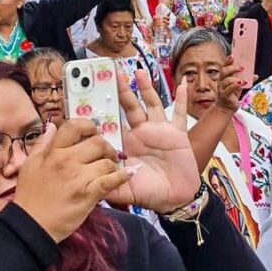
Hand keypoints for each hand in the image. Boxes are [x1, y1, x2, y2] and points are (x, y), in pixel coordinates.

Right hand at [15, 120, 128, 242]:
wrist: (32, 225)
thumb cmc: (30, 196)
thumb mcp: (29, 165)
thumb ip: (41, 145)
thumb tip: (52, 126)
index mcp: (53, 152)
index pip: (74, 127)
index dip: (87, 125)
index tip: (92, 132)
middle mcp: (67, 161)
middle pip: (97, 143)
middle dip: (105, 147)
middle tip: (105, 154)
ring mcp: (79, 178)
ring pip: (106, 161)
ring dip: (112, 164)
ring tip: (110, 170)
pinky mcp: (89, 195)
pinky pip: (111, 181)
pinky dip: (122, 176)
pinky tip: (129, 174)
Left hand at [106, 71, 199, 213]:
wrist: (174, 199)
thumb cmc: (149, 193)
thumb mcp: (124, 191)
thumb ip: (108, 186)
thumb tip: (89, 185)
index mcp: (126, 144)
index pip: (113, 123)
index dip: (104, 112)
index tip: (92, 98)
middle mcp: (141, 133)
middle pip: (130, 106)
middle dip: (122, 90)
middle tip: (114, 73)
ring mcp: (159, 130)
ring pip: (151, 104)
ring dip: (146, 88)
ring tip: (139, 72)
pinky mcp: (177, 133)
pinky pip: (179, 113)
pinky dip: (182, 99)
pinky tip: (182, 84)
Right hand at [216, 57, 243, 110]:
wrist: (226, 108)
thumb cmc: (232, 95)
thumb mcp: (239, 86)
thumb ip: (245, 79)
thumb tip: (255, 75)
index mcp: (223, 77)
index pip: (224, 67)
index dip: (227, 61)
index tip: (232, 56)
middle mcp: (221, 82)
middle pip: (224, 72)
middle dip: (233, 68)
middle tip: (242, 68)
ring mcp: (221, 89)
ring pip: (227, 80)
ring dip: (236, 79)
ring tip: (243, 80)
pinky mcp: (224, 96)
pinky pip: (229, 89)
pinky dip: (235, 86)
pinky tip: (241, 84)